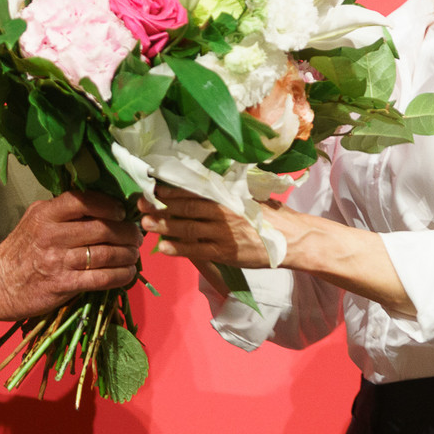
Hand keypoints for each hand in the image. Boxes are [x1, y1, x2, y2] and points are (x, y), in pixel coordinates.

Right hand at [0, 191, 140, 320]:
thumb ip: (61, 211)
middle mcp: (52, 235)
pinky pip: (101, 279)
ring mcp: (58, 261)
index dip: (108, 205)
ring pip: (106, 254)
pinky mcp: (63, 285)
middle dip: (126, 232)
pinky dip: (120, 276)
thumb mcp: (34, 220)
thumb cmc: (21, 250)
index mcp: (45, 214)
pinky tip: (128, 274)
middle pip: (102, 228)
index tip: (122, 211)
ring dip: (127, 255)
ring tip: (134, 254)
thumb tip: (99, 203)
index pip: (83, 201)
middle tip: (136, 236)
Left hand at [138, 186, 276, 268]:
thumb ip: (229, 190)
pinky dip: (179, 248)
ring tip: (146, 224)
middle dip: (162, 207)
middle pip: (186, 208)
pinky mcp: (225, 253)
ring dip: (165, 226)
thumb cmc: (271, 215)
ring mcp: (224, 234)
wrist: (291, 238)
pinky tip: (164, 247)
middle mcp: (223, 212)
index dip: (172, 189)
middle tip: (141, 204)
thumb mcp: (250, 195)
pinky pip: (197, 250)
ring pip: (188, 229)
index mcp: (228, 196)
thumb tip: (206, 181)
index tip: (154, 187)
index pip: (195, 190)